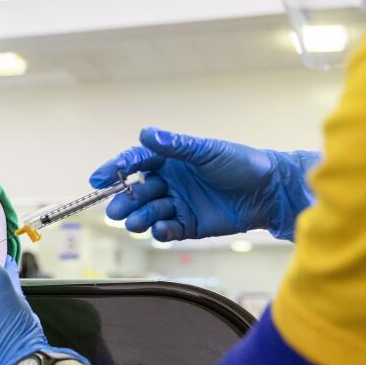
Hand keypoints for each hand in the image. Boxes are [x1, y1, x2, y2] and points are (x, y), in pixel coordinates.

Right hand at [90, 127, 319, 241]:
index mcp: (169, 159)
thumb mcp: (206, 151)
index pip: (135, 163)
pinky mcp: (188, 225)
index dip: (115, 169)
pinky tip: (159, 229)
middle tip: (115, 209)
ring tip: (136, 222)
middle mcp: (169, 181)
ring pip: (148, 212)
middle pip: (137, 191)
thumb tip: (145, 134)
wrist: (268, 190)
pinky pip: (167, 230)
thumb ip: (174, 145)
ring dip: (139, 217)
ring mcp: (177, 204)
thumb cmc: (240, 163)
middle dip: (124, 200)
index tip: (98, 178)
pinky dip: (160, 231)